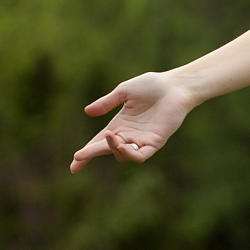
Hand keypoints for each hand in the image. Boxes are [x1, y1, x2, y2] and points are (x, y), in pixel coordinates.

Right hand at [70, 72, 195, 173]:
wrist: (175, 86)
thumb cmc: (152, 86)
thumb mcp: (124, 92)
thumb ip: (107, 103)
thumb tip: (87, 112)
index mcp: (120, 124)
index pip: (100, 141)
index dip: (87, 152)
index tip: (74, 163)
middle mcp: (129, 135)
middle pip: (107, 149)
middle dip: (92, 154)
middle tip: (79, 157)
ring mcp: (142, 140)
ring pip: (122, 154)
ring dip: (113, 148)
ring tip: (109, 136)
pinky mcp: (156, 142)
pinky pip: (141, 156)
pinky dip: (130, 154)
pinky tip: (123, 146)